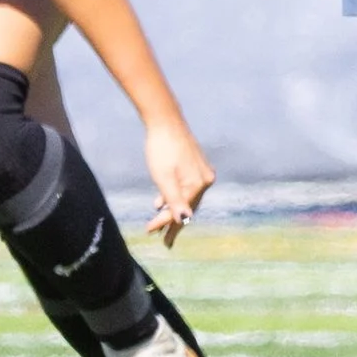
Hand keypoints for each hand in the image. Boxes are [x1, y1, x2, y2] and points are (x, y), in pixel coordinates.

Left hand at [140, 122, 215, 247]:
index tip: (151, 232)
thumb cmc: (162, 148)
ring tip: (158, 221)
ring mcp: (203, 171)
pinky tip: (161, 199)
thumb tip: (185, 220)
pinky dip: (175, 195)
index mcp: (199, 183)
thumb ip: (174, 200)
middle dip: (171, 220)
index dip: (166, 224)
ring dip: (172, 209)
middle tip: (158, 236)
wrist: (165, 120)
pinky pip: (187, 187)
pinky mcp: (197, 165)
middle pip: (187, 206)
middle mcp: (206, 179)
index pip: (182, 211)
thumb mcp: (164, 177)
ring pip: (187, 197)